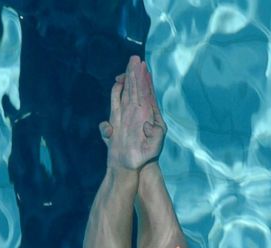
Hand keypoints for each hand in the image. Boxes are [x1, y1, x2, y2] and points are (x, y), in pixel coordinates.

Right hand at [98, 55, 166, 170]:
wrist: (130, 166)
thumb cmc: (144, 157)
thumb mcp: (155, 146)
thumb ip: (155, 134)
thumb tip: (147, 123)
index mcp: (148, 115)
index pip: (147, 93)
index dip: (145, 79)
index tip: (143, 67)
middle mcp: (138, 112)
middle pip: (137, 88)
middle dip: (136, 73)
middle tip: (135, 58)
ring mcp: (127, 114)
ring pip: (127, 92)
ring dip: (128, 78)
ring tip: (129, 65)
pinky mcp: (117, 119)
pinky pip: (115, 101)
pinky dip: (116, 91)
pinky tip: (118, 83)